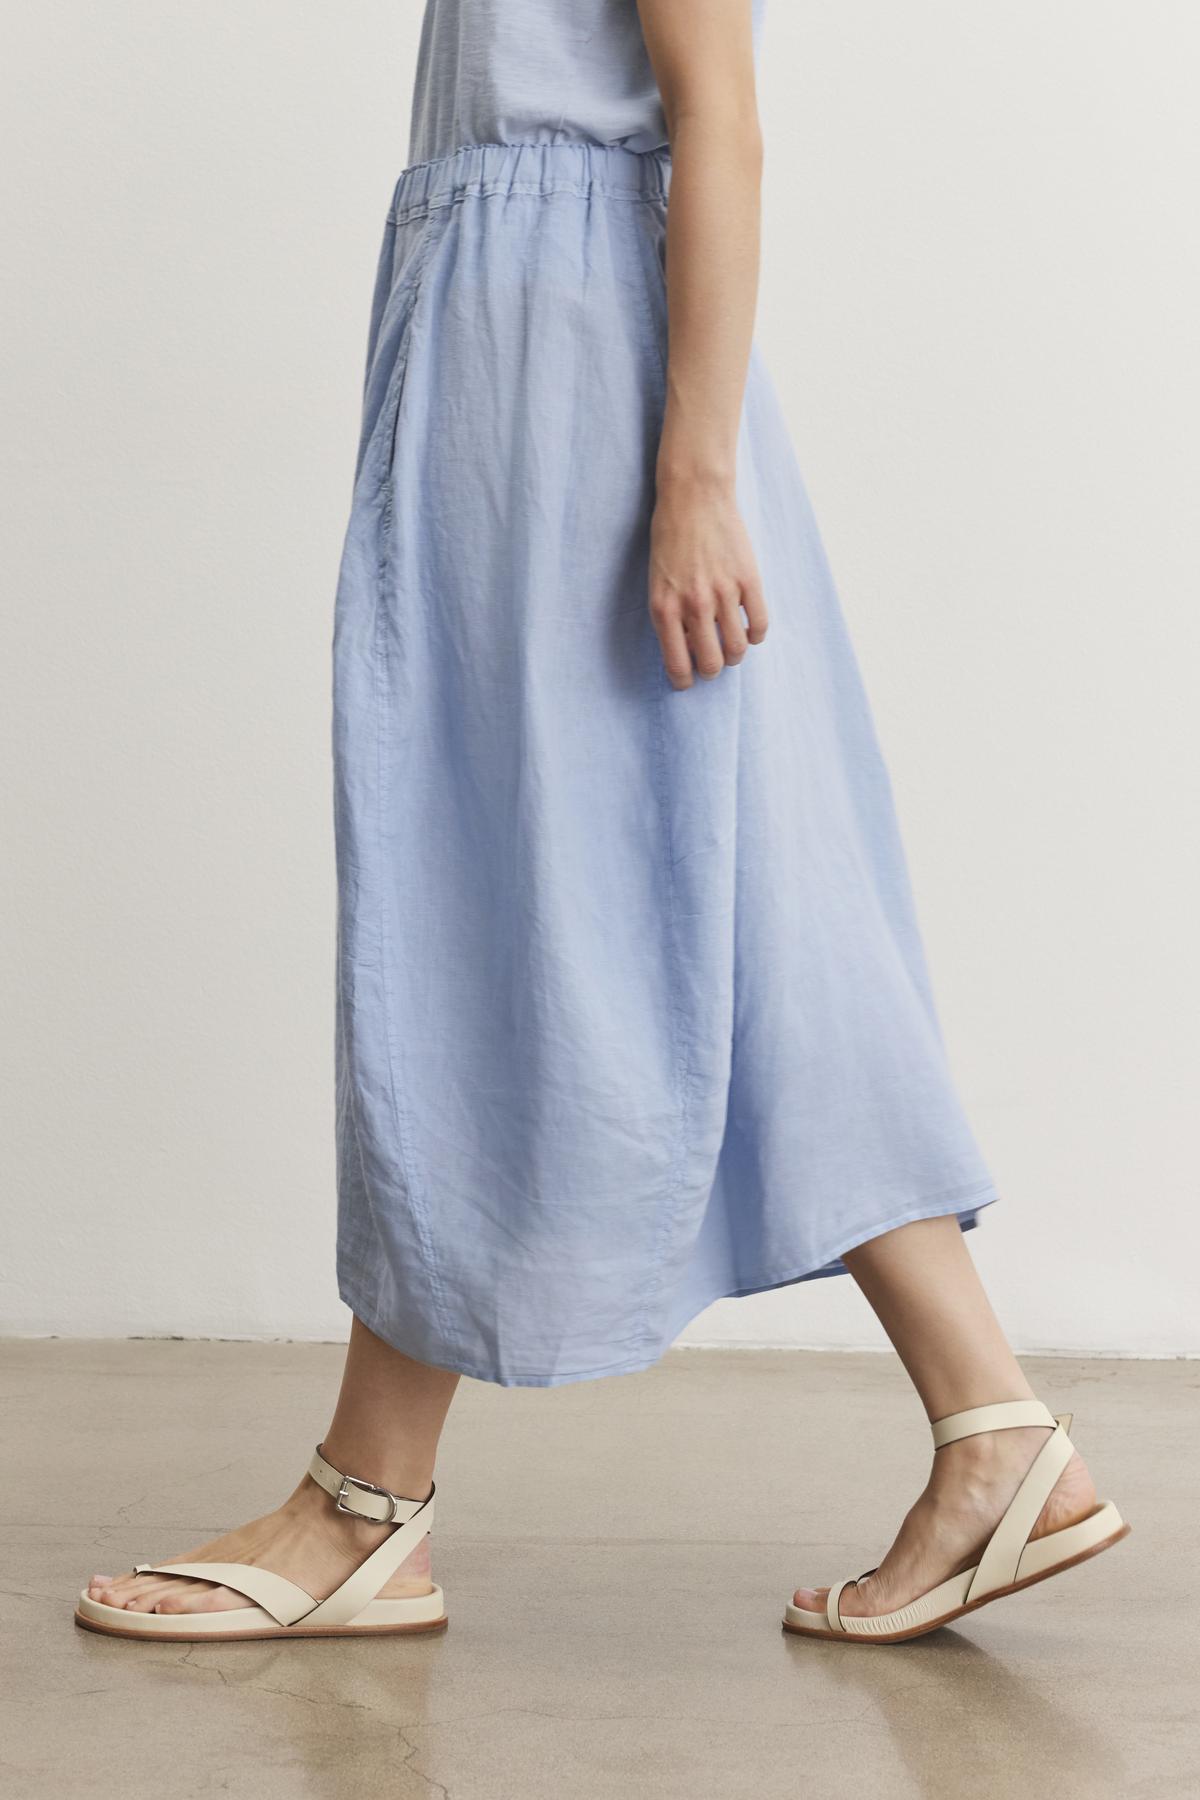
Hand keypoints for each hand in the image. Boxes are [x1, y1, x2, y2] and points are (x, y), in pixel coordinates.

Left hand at [648, 478, 767, 688]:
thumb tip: (688, 648)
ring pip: (738, 649)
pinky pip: (760, 625)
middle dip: (712, 669)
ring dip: (735, 654)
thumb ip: (670, 616)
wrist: (694, 496)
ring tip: (732, 646)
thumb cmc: (670, 538)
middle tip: (712, 661)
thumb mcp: (657, 582)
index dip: (685, 681)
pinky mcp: (750, 580)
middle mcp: (694, 606)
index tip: (688, 681)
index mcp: (665, 609)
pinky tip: (750, 629)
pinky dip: (756, 635)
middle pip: (712, 663)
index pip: (678, 666)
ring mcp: (724, 593)